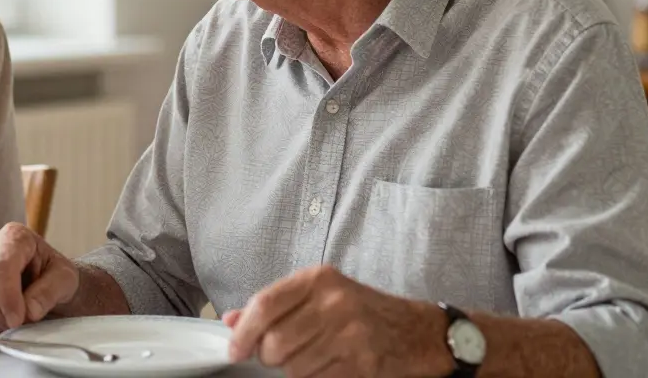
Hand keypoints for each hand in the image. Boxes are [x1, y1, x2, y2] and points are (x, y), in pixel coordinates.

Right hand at [0, 223, 78, 333]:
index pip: (1, 265)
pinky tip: (0, 321)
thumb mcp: (65, 280)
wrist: (44, 281)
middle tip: (16, 325)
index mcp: (14, 235)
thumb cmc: (53, 275)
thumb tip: (29, 311)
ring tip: (12, 322)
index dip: (7, 295)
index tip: (18, 319)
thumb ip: (50, 292)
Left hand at [223, 265, 451, 376]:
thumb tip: (231, 320)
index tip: (235, 349)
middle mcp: (334, 303)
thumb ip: (276, 305)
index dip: (243, 331)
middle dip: (267, 356)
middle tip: (274, 356)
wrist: (416, 332)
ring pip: (293, 367)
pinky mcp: (360, 364)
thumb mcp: (320, 295)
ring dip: (291, 370)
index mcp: (318, 279)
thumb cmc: (361, 311)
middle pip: (275, 342)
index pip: (265, 304)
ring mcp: (349, 335)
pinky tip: (323, 368)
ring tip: (307, 358)